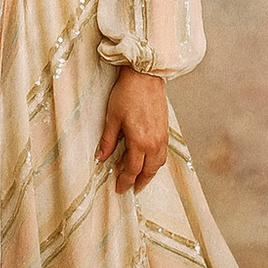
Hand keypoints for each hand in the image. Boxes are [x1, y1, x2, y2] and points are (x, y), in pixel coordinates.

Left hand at [96, 67, 167, 193]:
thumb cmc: (127, 95)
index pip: (132, 169)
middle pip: (149, 170)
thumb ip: (108, 141)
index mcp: (139, 142)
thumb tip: (101, 157)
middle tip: (131, 189)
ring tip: (140, 178)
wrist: (145, 77)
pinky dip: (155, 161)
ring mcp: (162, 136)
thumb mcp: (112, 118)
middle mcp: (154, 143)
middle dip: (140, 182)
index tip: (118, 188)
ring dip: (149, 172)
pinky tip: (148, 160)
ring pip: (158, 163)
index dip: (125, 181)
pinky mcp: (165, 130)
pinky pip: (163, 153)